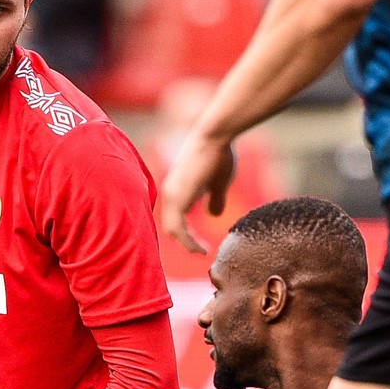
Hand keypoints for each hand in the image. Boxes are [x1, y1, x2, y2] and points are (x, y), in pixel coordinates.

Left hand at [159, 132, 235, 253]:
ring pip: (173, 230)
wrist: (215, 136)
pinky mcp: (178, 198)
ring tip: (201, 253)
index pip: (175, 218)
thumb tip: (213, 215)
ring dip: (187, 244)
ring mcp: (172, 195)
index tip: (201, 245)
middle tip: (201, 252)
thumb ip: (215, 199)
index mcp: (177, 188)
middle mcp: (170, 192)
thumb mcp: (218, 182)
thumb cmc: (219, 154)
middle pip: (171, 226)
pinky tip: (200, 248)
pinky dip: (187, 241)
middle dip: (185, 241)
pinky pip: (178, 229)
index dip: (186, 233)